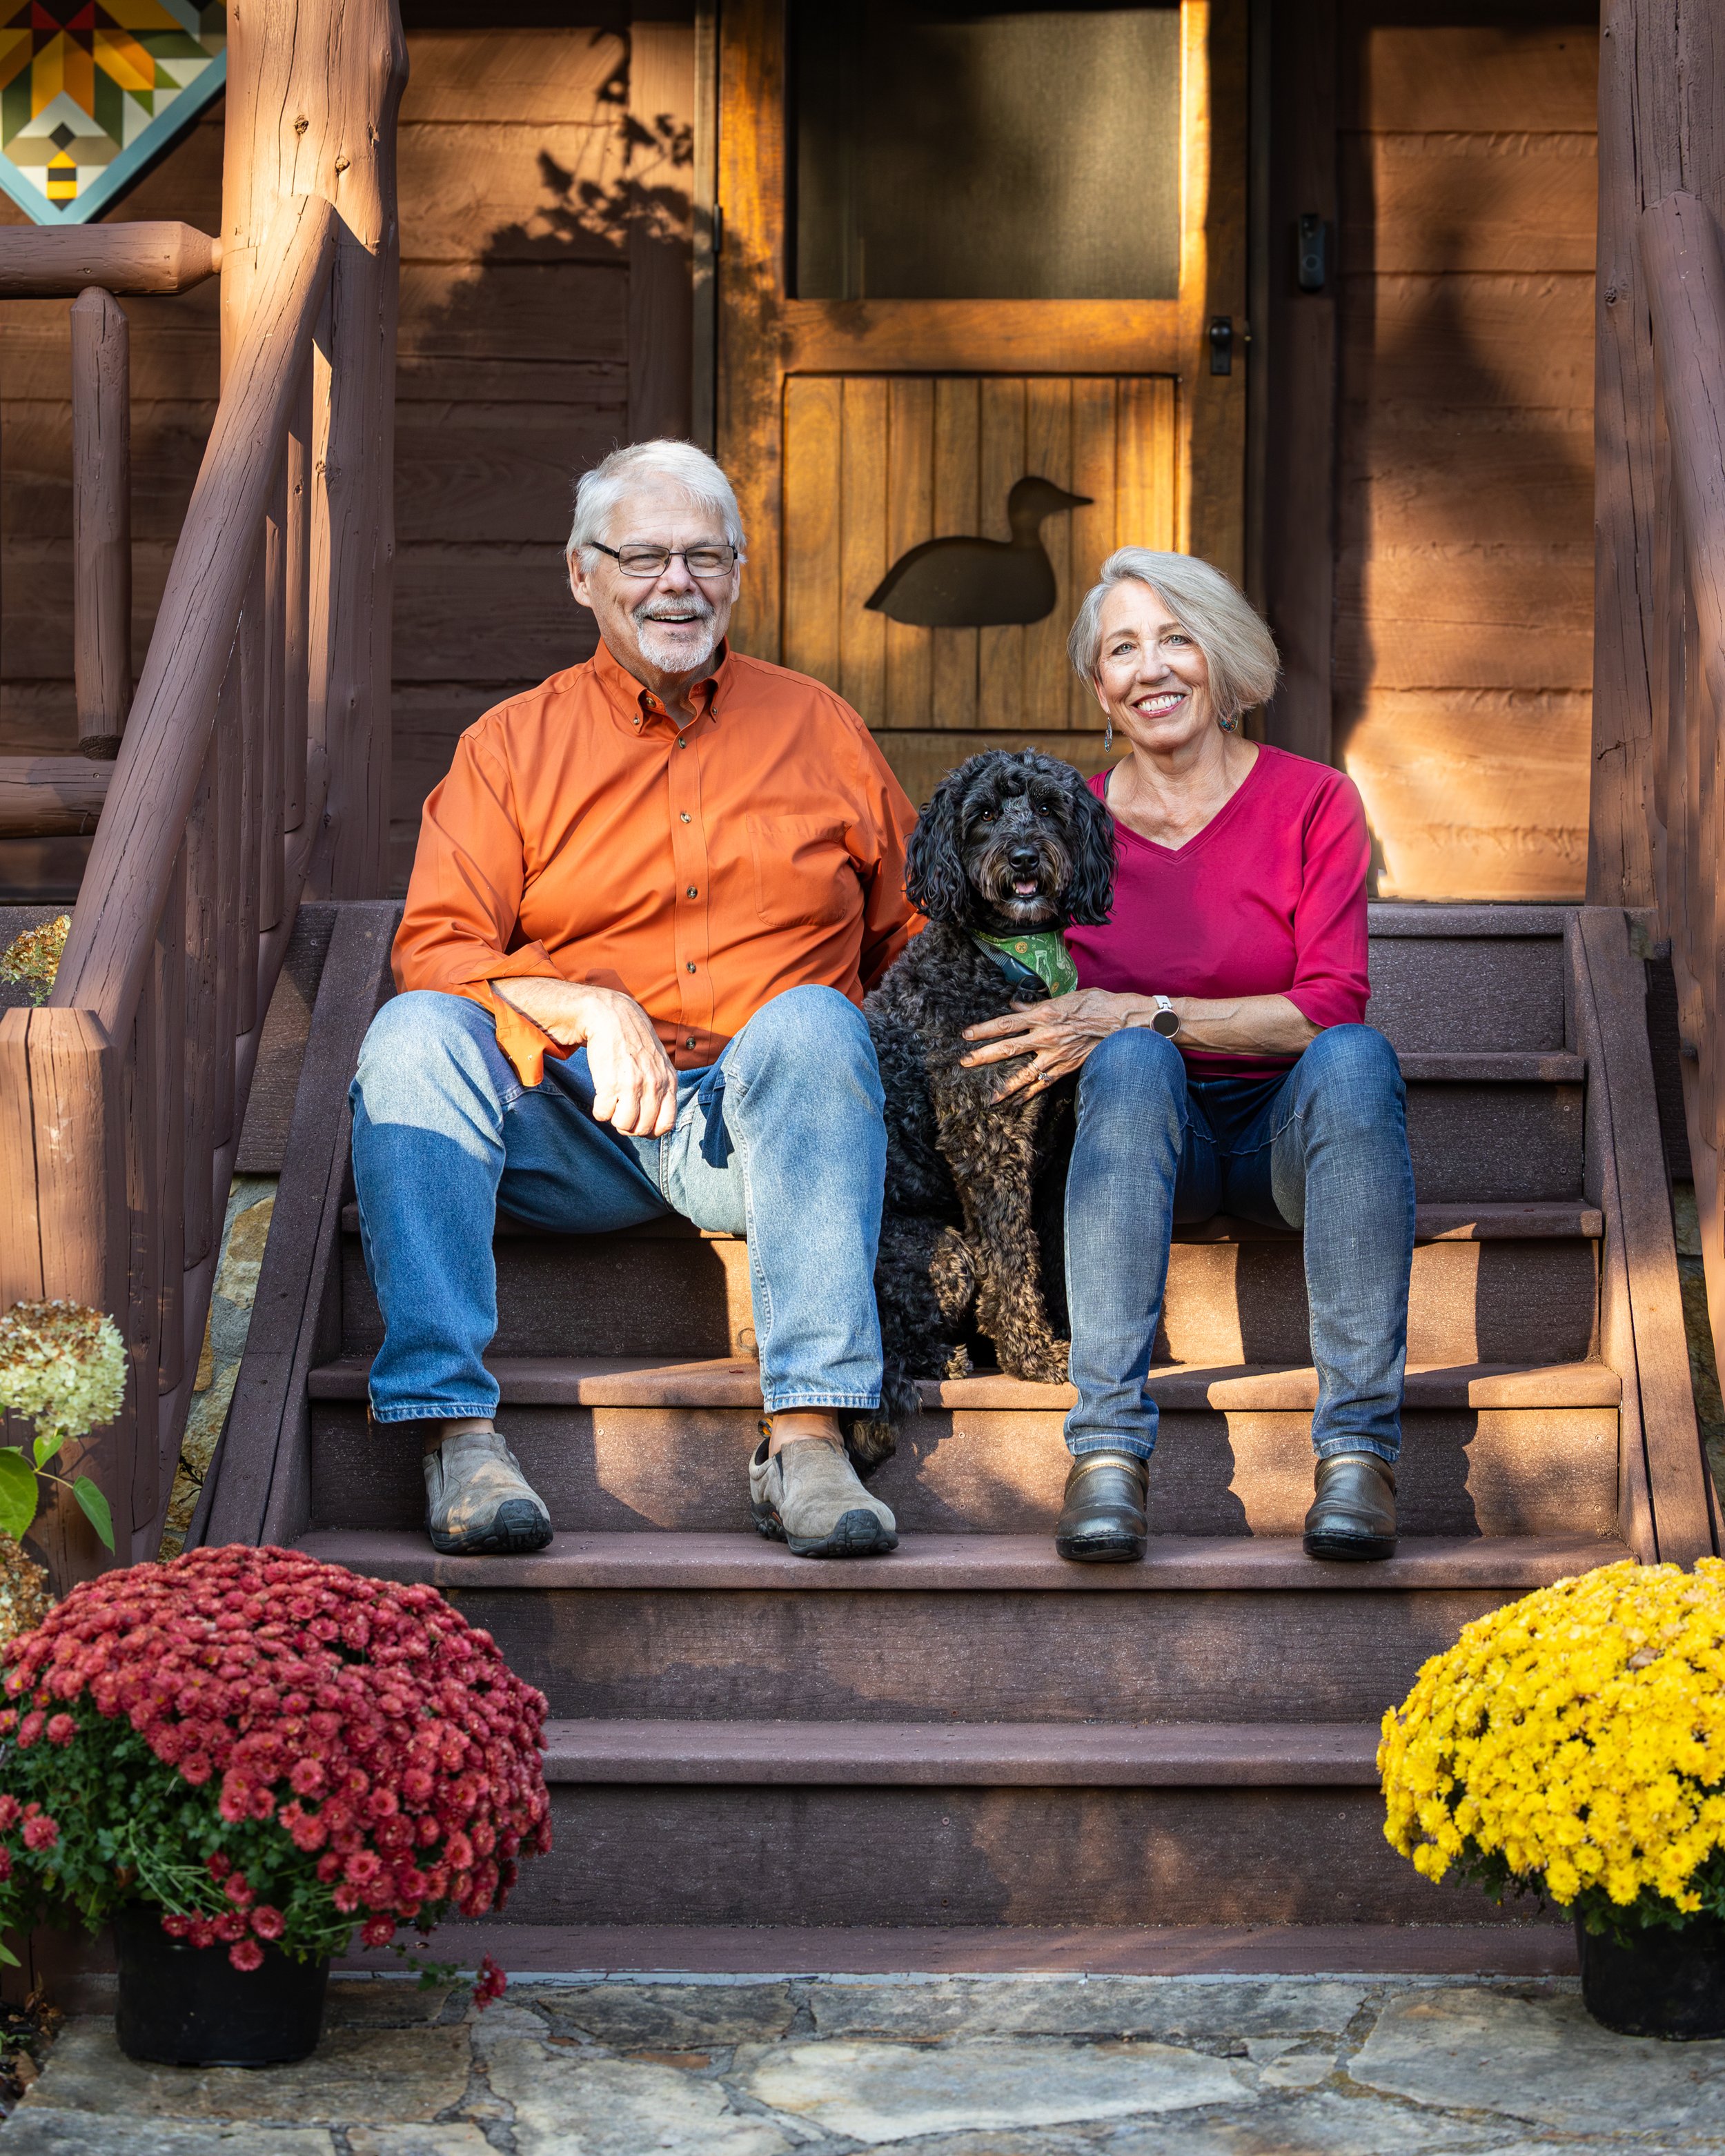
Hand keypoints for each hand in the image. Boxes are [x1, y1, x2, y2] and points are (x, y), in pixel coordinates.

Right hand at [491, 977, 678, 1136]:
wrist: (610, 1015)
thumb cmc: (633, 1041)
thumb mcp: (658, 1062)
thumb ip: (662, 1087)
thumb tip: (658, 1119)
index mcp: (668, 1081)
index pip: (666, 1125)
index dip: (650, 1130)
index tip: (639, 1121)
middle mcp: (653, 1084)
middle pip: (643, 1129)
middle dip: (630, 1127)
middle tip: (620, 1113)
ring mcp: (632, 1083)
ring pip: (624, 1125)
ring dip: (613, 1121)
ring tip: (611, 1106)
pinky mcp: (609, 1081)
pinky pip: (603, 1114)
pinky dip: (599, 1111)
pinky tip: (599, 1098)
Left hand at [960, 988, 1150, 1100]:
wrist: (1123, 1023)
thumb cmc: (1097, 1004)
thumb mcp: (1066, 997)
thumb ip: (1037, 1004)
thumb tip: (1015, 1007)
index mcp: (1044, 1015)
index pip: (1006, 1023)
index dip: (985, 1029)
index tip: (967, 1035)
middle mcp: (1046, 1037)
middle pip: (1008, 1048)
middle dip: (984, 1056)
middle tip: (964, 1063)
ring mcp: (1055, 1056)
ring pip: (1024, 1074)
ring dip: (1005, 1086)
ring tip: (990, 1097)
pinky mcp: (1066, 1068)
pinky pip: (1044, 1084)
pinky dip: (1030, 1093)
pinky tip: (1018, 1102)